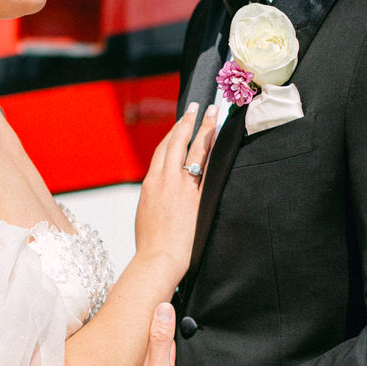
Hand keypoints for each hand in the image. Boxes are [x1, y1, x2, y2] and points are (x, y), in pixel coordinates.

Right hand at [135, 103, 217, 280]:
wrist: (158, 258)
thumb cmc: (151, 244)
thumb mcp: (146, 213)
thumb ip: (155, 197)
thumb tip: (163, 192)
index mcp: (150, 183)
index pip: (162, 150)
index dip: (172, 133)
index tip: (180, 122)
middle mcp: (164, 179)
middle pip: (176, 142)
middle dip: (187, 121)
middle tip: (197, 107)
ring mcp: (181, 186)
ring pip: (192, 149)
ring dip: (203, 128)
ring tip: (212, 114)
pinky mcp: (197, 196)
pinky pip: (207, 167)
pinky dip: (213, 150)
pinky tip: (220, 141)